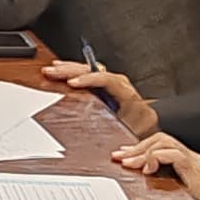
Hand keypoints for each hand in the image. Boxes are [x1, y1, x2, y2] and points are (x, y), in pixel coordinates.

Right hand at [40, 60, 156, 136]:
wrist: (146, 127)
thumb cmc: (139, 130)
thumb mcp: (129, 131)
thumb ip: (116, 126)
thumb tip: (98, 124)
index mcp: (127, 94)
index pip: (108, 80)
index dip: (89, 79)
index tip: (73, 83)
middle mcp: (120, 84)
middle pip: (95, 70)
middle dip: (71, 70)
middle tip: (53, 71)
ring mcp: (112, 82)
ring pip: (90, 69)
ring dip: (69, 68)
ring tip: (53, 68)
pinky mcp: (104, 85)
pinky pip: (89, 73)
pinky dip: (73, 71)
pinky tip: (61, 69)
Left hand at [112, 132, 199, 199]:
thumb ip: (161, 188)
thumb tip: (140, 184)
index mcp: (188, 165)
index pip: (161, 145)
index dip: (140, 148)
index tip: (123, 156)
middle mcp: (193, 160)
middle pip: (161, 139)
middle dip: (137, 147)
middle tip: (119, 158)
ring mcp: (196, 163)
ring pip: (165, 142)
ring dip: (143, 152)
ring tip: (130, 164)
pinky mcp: (198, 170)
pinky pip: (174, 155)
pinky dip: (157, 158)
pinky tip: (148, 170)